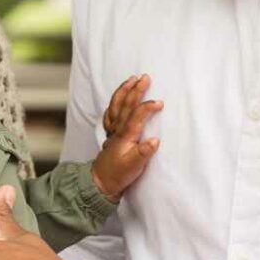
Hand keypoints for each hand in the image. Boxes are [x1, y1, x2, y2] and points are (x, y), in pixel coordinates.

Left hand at [94, 74, 162, 199]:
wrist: (101, 182)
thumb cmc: (119, 174)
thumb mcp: (134, 167)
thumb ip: (144, 153)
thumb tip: (154, 141)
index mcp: (126, 135)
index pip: (137, 115)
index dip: (148, 107)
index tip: (159, 103)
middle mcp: (118, 129)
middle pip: (126, 104)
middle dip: (136, 89)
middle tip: (145, 77)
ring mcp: (113, 130)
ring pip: (117, 105)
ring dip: (124, 91)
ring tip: (131, 79)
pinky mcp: (111, 134)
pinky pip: (111, 113)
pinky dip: (114, 103)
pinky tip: (118, 99)